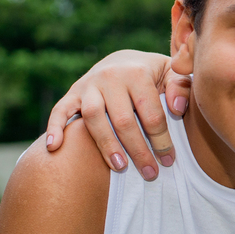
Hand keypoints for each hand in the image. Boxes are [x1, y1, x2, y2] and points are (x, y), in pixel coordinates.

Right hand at [45, 50, 189, 179]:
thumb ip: (180, 87)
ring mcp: (88, 85)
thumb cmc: (154, 74)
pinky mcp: (72, 92)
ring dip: (106, 145)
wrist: (124, 60)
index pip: (151, 113)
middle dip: (138, 150)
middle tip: (150, 173)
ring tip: (119, 167)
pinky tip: (54, 147)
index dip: (161, 140)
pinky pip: (60, 110)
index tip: (169, 160)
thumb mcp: (172, 74)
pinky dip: (54, 127)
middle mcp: (111, 77)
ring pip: (94, 118)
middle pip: (123, 120)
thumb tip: (177, 109)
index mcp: (137, 72)